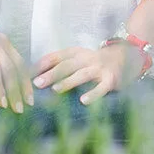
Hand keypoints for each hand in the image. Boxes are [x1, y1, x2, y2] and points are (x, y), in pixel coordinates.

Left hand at [32, 44, 146, 104]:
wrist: (125, 56)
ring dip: (68, 81)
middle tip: (37, 83)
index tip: (28, 73)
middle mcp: (87, 57)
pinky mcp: (111, 80)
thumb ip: (60, 64)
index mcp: (76, 52)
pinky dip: (93, 93)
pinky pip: (101, 87)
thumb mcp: (78, 58)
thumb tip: (36, 75)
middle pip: (67, 65)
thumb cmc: (94, 62)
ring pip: (81, 74)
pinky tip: (84, 101)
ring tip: (55, 89)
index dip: (43, 64)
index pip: (57, 56)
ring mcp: (99, 68)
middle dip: (51, 73)